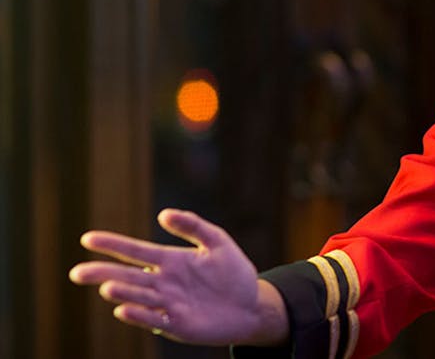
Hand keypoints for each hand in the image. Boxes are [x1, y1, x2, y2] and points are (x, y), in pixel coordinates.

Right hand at [69, 208, 286, 345]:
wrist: (252, 305)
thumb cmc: (234, 273)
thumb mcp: (217, 242)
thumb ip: (193, 226)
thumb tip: (163, 214)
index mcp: (170, 260)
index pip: (135, 251)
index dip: (112, 245)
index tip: (87, 239)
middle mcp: (163, 282)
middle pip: (127, 275)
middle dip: (102, 272)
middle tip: (77, 272)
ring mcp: (168, 304)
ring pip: (139, 297)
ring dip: (122, 293)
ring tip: (107, 287)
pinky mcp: (177, 324)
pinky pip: (155, 319)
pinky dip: (140, 315)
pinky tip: (124, 310)